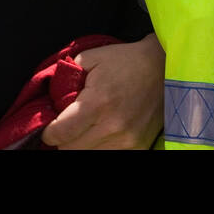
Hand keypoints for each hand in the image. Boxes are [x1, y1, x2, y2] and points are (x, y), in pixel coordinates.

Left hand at [41, 34, 164, 149]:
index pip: (60, 133)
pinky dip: (99, 148)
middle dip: (63, 140)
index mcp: (97, 102)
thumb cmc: (126, 61)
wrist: (164, 67)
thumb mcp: (91, 58)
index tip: (50, 127)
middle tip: (66, 128)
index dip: (49, 132)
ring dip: (80, 145)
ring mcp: (127, 140)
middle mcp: (112, 126)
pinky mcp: (139, 147)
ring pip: (88, 156)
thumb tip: (50, 95)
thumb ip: (67, 75)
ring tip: (84, 130)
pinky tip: (100, 135)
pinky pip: (109, 156)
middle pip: (70, 150)